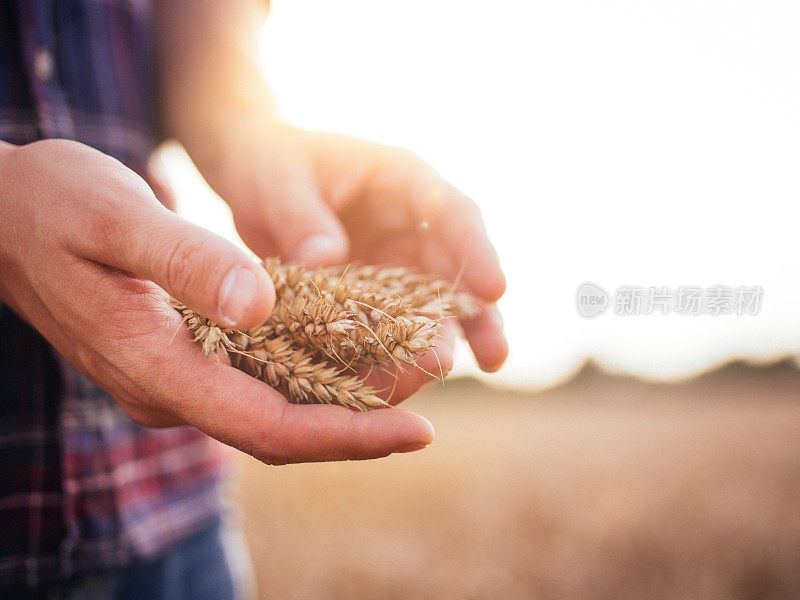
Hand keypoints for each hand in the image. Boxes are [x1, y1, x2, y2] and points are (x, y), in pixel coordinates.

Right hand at [0, 139, 435, 462]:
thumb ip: (185, 261)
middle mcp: (168, 388)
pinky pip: (258, 381)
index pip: (267, 426)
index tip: (419, 429)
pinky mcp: (181, 358)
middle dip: (365, 419)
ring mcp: (173, 378)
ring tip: (416, 367)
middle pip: (284, 429)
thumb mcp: (115, 215)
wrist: (3, 215)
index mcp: (153, 364)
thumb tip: (260, 305)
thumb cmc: (54, 204)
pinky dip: (312, 373)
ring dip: (347, 399)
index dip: (347, 435)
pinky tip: (356, 350)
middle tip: (438, 382)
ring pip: (275, 409)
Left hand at [190, 123, 508, 375]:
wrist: (255, 177)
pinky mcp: (378, 292)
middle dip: (480, 312)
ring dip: (453, 337)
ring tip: (474, 369)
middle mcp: (413, 224)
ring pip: (439, 303)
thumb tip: (327, 259)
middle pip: (459, 269)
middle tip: (494, 354)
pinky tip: (409, 380)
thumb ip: (302, 218)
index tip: (495, 289)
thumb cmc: (272, 164)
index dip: (477, 252)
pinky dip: (404, 350)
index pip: (453, 214)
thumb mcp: (280, 183)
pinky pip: (398, 325)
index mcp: (404, 182)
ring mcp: (399, 260)